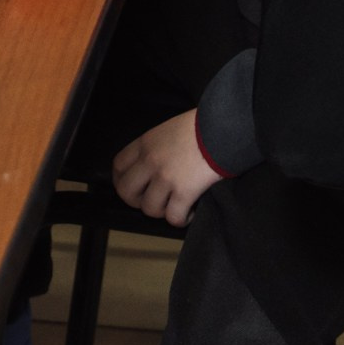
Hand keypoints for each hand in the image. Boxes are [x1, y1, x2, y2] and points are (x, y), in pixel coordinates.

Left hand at [112, 111, 222, 230]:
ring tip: (176, 205)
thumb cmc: (203, 125)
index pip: (119, 166)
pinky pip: (174, 217)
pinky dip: (182, 219)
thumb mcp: (171, 129)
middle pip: (126, 192)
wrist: (225, 126)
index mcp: (146, 143)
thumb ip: (158, 146)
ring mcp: (166, 177)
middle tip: (154, 201)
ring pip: (150, 209)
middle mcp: (150, 161)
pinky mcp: (184, 192)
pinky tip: (190, 211)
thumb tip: (156, 164)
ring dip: (163, 211)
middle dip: (138, 202)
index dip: (122, 182)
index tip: (133, 188)